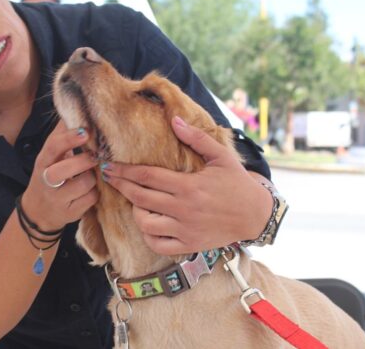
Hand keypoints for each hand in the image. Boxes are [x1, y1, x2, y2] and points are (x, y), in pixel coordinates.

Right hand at [21, 121, 98, 231]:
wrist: (38, 211)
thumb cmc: (48, 176)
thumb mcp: (50, 157)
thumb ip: (61, 135)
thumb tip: (71, 110)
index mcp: (43, 162)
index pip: (53, 147)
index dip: (69, 138)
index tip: (85, 131)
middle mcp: (46, 180)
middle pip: (66, 169)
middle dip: (85, 161)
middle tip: (96, 156)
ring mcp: (57, 199)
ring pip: (84, 184)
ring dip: (93, 178)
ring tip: (90, 175)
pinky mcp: (70, 213)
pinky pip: (91, 199)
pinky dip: (94, 193)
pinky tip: (89, 190)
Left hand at [102, 116, 271, 254]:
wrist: (256, 215)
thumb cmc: (237, 183)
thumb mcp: (221, 156)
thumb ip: (196, 138)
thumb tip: (174, 120)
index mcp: (189, 186)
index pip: (147, 177)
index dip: (125, 171)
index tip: (109, 166)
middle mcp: (184, 209)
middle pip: (141, 198)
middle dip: (120, 186)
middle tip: (108, 178)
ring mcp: (185, 230)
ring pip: (146, 224)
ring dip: (135, 212)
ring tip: (135, 201)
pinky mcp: (188, 245)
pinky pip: (158, 244)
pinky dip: (148, 235)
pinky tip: (148, 224)